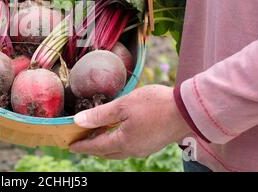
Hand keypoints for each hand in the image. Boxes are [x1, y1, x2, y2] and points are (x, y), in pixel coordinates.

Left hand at [69, 85, 190, 158]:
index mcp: (123, 142)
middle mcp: (132, 150)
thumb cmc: (154, 105)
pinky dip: (117, 142)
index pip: (96, 146)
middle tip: (80, 140)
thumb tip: (78, 121)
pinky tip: (118, 132)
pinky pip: (129, 147)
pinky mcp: (152, 144)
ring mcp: (144, 148)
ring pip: (118, 151)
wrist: (187, 111)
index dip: (82, 146)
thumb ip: (100, 114)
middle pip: (106, 152)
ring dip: (105, 145)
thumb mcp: (123, 106)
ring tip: (96, 135)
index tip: (70, 146)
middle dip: (92, 147)